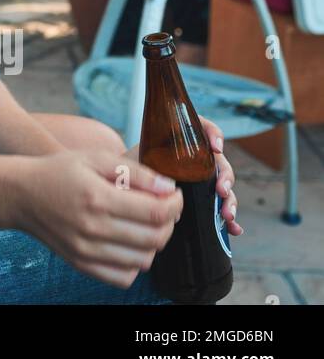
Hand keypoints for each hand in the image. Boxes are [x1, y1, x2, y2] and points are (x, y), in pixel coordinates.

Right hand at [16, 151, 181, 288]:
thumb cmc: (57, 171)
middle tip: (160, 207)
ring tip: (143, 224)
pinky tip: (127, 242)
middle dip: (168, 222)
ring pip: (144, 260)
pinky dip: (134, 263)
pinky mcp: (82, 264)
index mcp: (97, 198)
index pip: (156, 213)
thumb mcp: (94, 158)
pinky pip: (124, 277)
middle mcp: (93, 228)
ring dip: (153, 243)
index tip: (173, 195)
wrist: (20, 194)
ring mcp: (86, 250)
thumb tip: (167, 188)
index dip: (175, 205)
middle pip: (155, 239)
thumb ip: (135, 171)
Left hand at [121, 117, 241, 236]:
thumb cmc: (128, 172)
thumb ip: (142, 170)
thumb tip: (159, 191)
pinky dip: (230, 219)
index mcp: (177, 143)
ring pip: (223, 187)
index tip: (216, 147)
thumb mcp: (132, 163)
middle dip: (225, 176)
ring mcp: (200, 181)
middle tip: (221, 190)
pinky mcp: (202, 200)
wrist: (124, 190)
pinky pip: (220, 208)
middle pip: (218, 163)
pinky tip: (234, 229)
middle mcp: (193, 160)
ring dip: (230, 200)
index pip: (201, 129)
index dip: (213, 134)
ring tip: (227, 215)